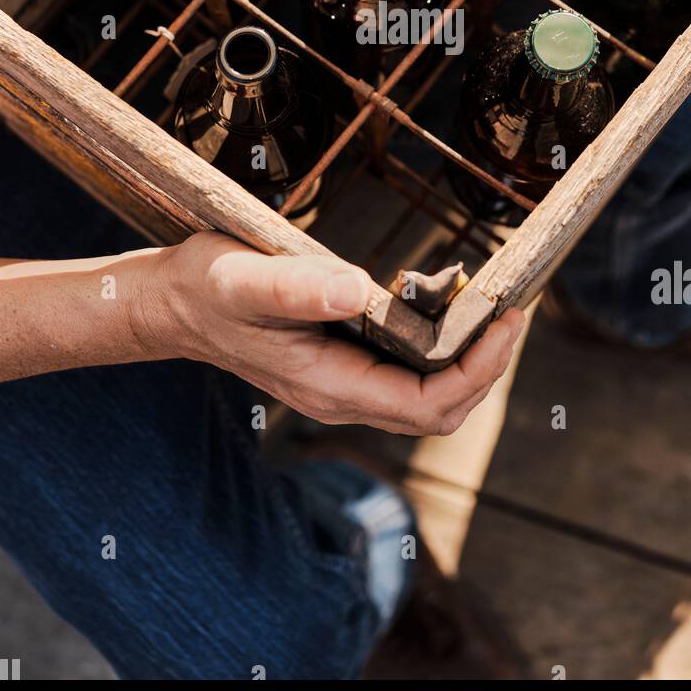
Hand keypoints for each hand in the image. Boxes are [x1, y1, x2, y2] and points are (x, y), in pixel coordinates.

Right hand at [137, 232, 524, 434]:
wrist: (173, 303)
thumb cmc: (206, 288)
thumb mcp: (244, 280)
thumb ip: (298, 288)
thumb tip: (356, 290)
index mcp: (328, 385)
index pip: (427, 406)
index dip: (477, 372)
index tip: (507, 323)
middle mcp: (342, 397)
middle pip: (439, 411)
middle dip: (486, 369)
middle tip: (517, 312)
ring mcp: (343, 386)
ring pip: (427, 398)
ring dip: (469, 361)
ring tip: (496, 309)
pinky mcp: (343, 366)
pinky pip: (408, 375)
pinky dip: (442, 349)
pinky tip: (449, 308)